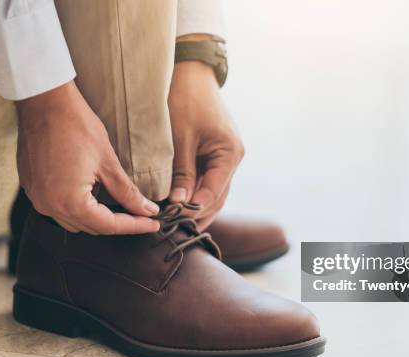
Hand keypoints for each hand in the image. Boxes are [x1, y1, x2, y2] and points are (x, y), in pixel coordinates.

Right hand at [16, 81, 159, 234]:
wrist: (44, 101)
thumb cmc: (77, 126)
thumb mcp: (108, 163)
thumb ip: (128, 193)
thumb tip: (147, 211)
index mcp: (69, 202)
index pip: (109, 225)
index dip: (135, 226)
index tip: (154, 225)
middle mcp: (49, 206)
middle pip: (92, 227)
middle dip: (118, 223)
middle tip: (143, 215)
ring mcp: (37, 197)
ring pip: (75, 221)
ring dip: (98, 217)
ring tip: (122, 207)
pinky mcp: (32, 187)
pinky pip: (59, 208)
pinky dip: (80, 207)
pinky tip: (96, 194)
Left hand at [168, 60, 243, 228]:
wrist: (191, 73)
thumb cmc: (185, 99)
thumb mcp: (180, 137)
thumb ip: (182, 171)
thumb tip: (180, 203)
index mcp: (230, 153)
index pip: (214, 192)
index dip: (195, 209)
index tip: (175, 222)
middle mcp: (233, 158)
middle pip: (218, 196)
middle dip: (199, 214)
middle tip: (176, 230)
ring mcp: (226, 157)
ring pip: (214, 191)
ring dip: (198, 207)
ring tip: (177, 223)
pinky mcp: (215, 154)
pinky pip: (208, 180)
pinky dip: (196, 193)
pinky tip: (181, 204)